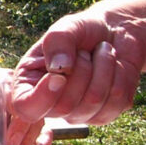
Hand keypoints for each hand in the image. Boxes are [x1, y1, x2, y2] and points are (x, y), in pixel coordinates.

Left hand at [0, 68, 47, 144]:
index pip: (11, 87)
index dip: (16, 107)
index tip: (9, 131)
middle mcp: (6, 89)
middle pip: (28, 103)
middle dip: (25, 127)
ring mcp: (16, 105)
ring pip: (37, 116)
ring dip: (33, 137)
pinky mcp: (21, 121)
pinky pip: (39, 127)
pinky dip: (42, 140)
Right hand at [8, 12, 143, 144]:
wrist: (114, 33)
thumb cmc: (82, 32)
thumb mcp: (65, 29)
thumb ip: (57, 42)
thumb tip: (60, 69)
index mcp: (29, 87)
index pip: (26, 109)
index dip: (42, 97)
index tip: (59, 76)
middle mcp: (51, 106)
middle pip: (64, 106)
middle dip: (82, 70)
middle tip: (85, 51)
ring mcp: (77, 115)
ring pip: (93, 102)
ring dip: (103, 67)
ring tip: (102, 52)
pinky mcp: (104, 115)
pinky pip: (116, 101)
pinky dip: (119, 75)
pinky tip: (114, 65)